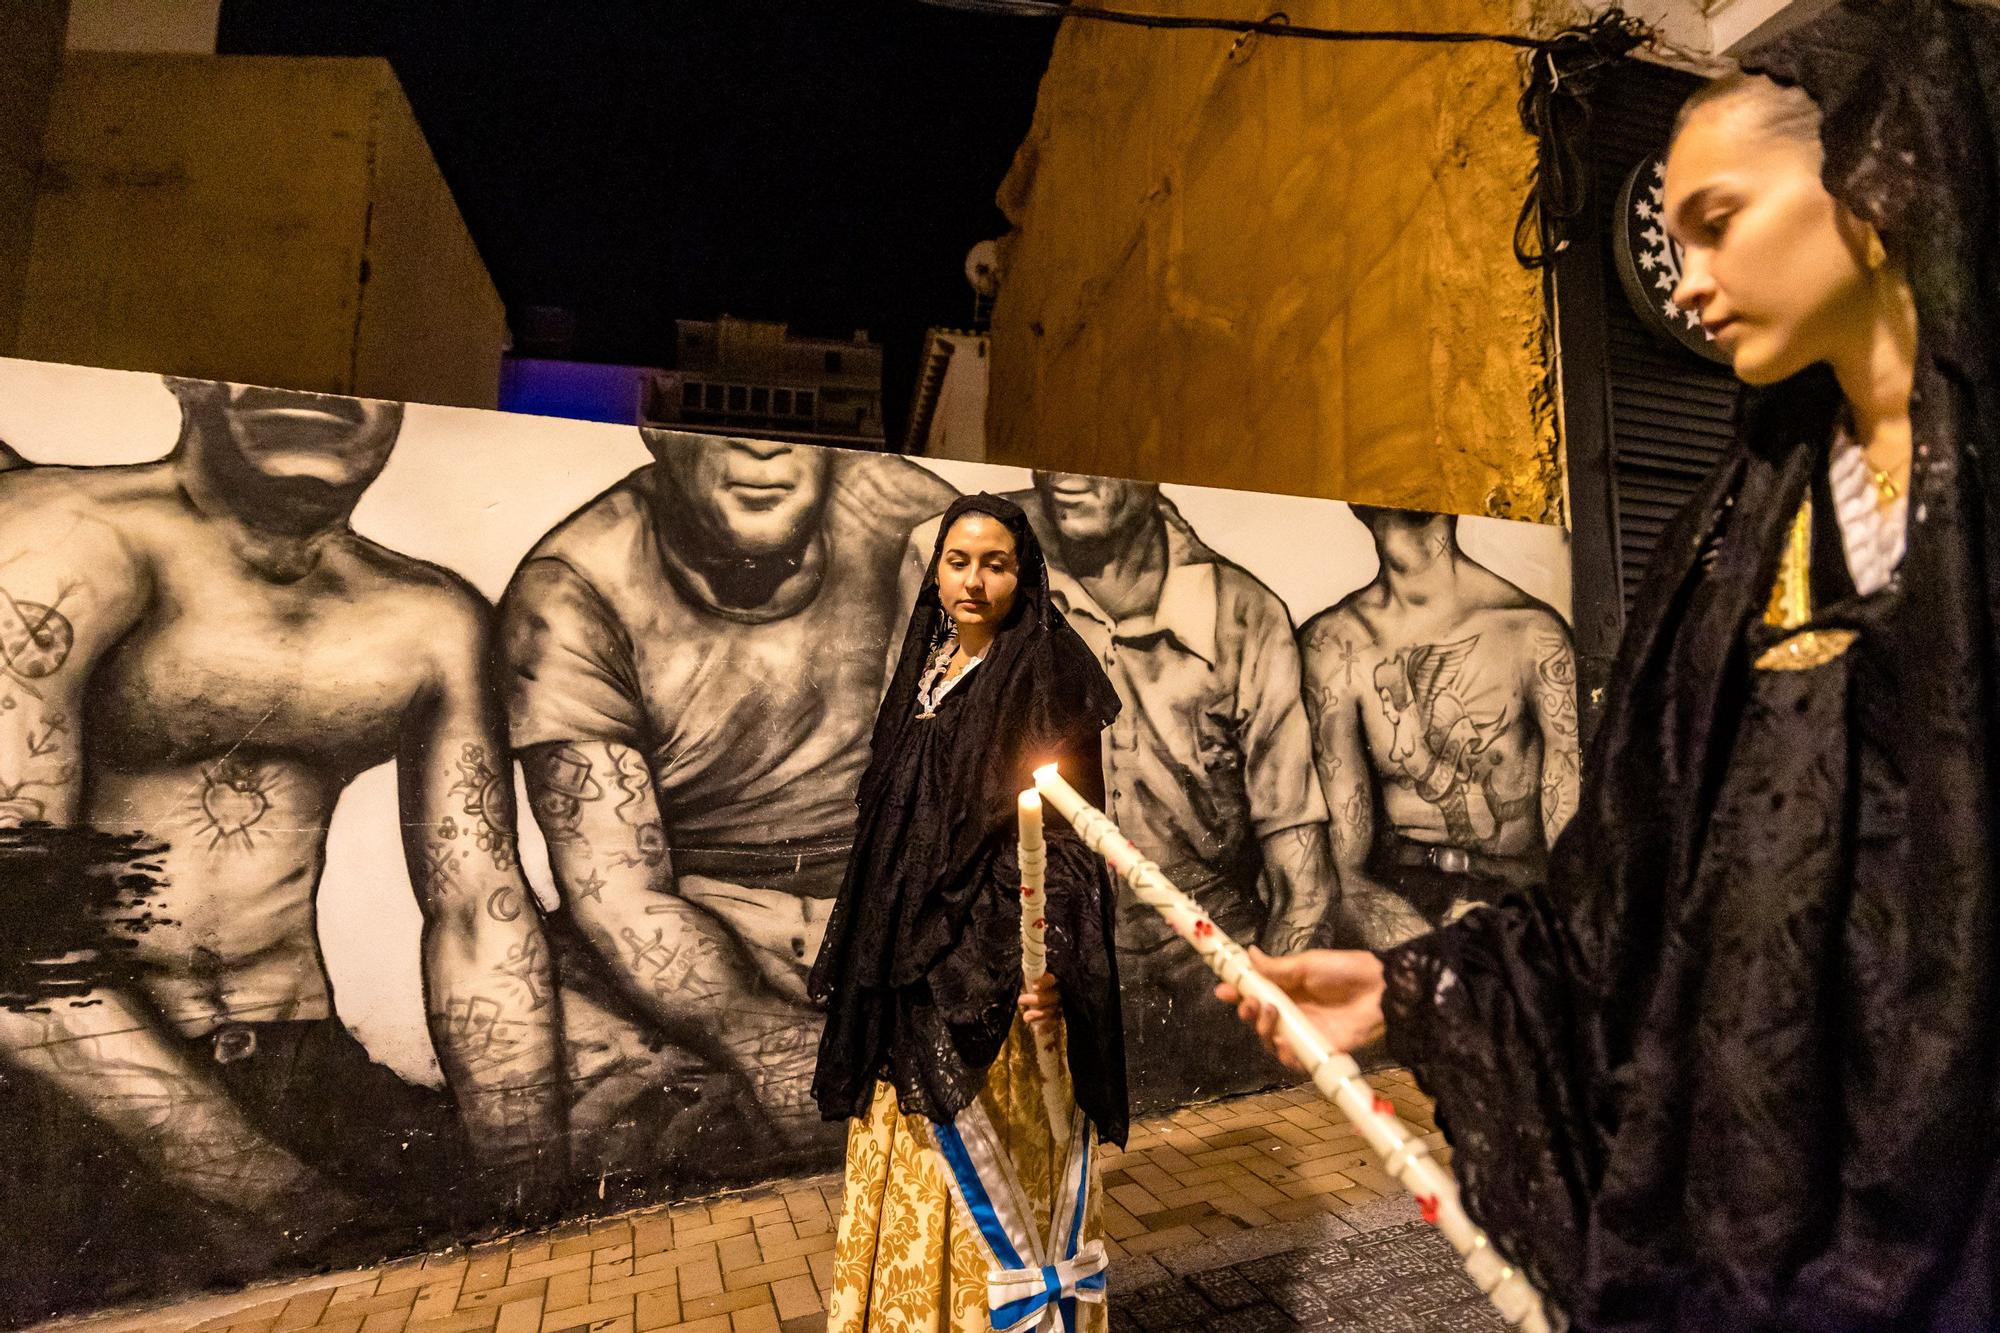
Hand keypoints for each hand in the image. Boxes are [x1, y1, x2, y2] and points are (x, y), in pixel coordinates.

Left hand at [1019, 972, 1060, 1026]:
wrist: (1036, 1002)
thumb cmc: (1030, 987)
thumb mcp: (1027, 980)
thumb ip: (1025, 977)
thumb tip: (1010, 970)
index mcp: (1051, 980)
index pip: (1051, 979)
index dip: (1044, 982)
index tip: (1034, 986)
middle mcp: (1057, 993)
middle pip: (1052, 997)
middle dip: (1036, 1000)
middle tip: (1020, 1000)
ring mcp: (1058, 1006)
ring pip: (1052, 1010)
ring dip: (1038, 1014)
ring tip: (1026, 1017)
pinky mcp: (1057, 1018)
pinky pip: (1054, 1023)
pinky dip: (1047, 1027)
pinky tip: (1040, 1030)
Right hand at [1215, 947, 1386, 1069]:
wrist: (1378, 990)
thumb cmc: (1343, 971)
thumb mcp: (1307, 964)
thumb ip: (1276, 967)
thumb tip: (1248, 953)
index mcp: (1287, 990)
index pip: (1255, 994)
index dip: (1237, 993)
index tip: (1223, 990)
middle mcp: (1292, 1012)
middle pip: (1258, 1020)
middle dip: (1247, 1012)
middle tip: (1249, 1004)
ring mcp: (1303, 1032)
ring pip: (1271, 1040)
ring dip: (1263, 1029)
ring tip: (1271, 1012)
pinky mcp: (1316, 1050)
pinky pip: (1292, 1059)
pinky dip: (1284, 1053)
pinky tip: (1284, 1039)